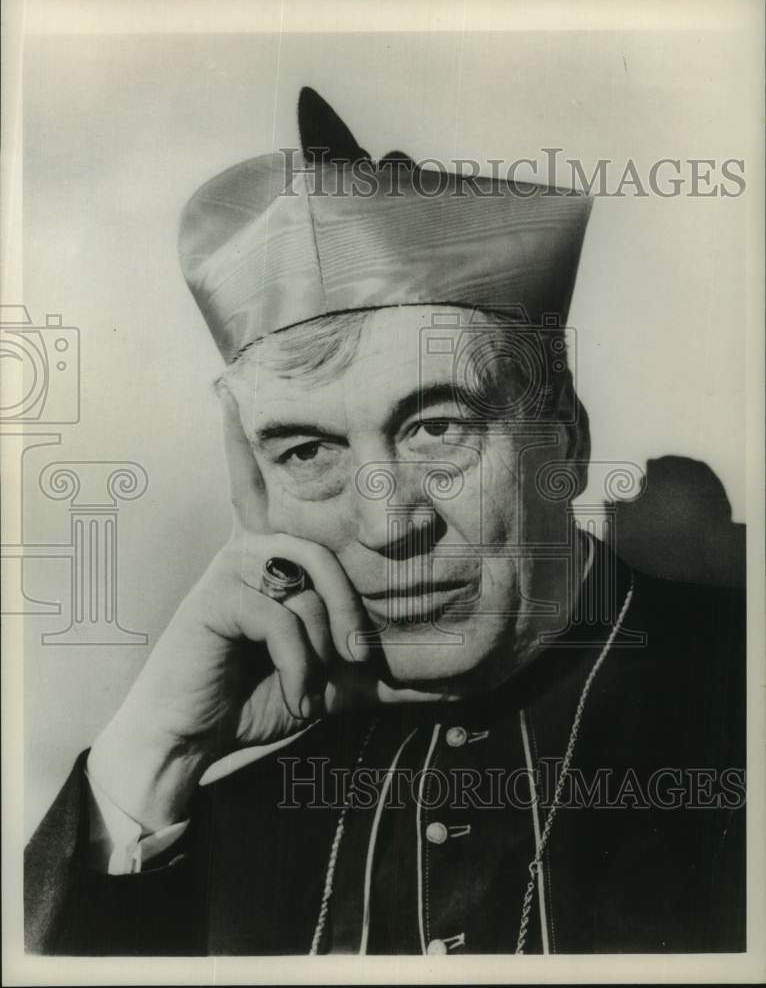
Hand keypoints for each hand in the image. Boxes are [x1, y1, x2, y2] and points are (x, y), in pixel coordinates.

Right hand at [89, 386, 376, 829]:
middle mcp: (249, 549)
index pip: (260, 489)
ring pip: (310, 577)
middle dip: (352, 613)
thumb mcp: (327, 679)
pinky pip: (284, 615)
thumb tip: (449, 683)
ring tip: (326, 682)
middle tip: (363, 662)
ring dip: (328, 637)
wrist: (194, 737)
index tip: (227, 393)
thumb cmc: (256, 695)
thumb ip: (374, 671)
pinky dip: (301, 663)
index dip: (240, 443)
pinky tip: (297, 694)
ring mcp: (230, 568)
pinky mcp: (216, 595)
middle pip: (325, 553)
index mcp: (270, 558)